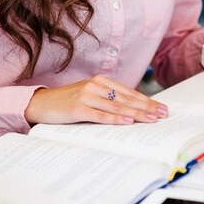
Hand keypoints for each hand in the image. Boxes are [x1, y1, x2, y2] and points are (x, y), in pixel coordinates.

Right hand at [24, 75, 168, 125]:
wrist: (40, 103)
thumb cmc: (68, 101)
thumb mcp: (91, 96)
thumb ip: (109, 99)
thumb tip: (134, 110)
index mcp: (102, 81)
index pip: (130, 93)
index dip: (147, 101)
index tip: (162, 108)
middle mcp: (96, 86)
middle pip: (127, 99)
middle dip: (148, 108)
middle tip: (163, 114)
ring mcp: (87, 96)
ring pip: (117, 107)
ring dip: (137, 114)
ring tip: (152, 119)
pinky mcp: (78, 108)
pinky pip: (100, 115)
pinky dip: (115, 119)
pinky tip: (128, 122)